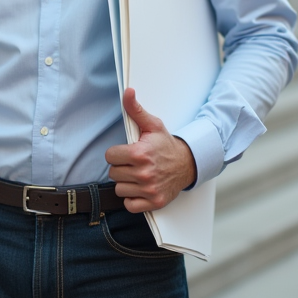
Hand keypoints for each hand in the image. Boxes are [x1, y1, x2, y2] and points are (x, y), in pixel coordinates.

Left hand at [105, 87, 196, 212]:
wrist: (188, 164)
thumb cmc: (166, 144)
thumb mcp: (152, 125)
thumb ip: (136, 110)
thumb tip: (128, 92)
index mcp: (140, 153)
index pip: (109, 156)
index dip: (117, 153)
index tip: (127, 153)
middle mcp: (144, 173)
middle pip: (113, 173)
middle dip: (121, 168)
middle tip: (134, 164)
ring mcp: (149, 189)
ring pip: (119, 189)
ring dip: (126, 184)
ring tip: (137, 175)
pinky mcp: (154, 202)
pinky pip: (129, 205)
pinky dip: (132, 199)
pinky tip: (140, 188)